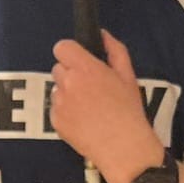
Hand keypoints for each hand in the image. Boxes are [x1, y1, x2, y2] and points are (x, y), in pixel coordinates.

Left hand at [50, 31, 164, 182]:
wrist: (123, 148)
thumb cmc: (128, 111)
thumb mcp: (128, 75)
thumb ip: (114, 50)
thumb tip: (102, 34)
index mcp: (85, 68)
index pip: (61, 47)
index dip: (70, 53)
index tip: (80, 61)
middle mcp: (68, 83)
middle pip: (58, 68)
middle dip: (71, 74)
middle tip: (90, 88)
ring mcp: (59, 103)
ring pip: (57, 90)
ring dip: (68, 94)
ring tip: (89, 108)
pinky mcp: (55, 121)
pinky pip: (56, 109)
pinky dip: (66, 113)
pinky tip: (84, 121)